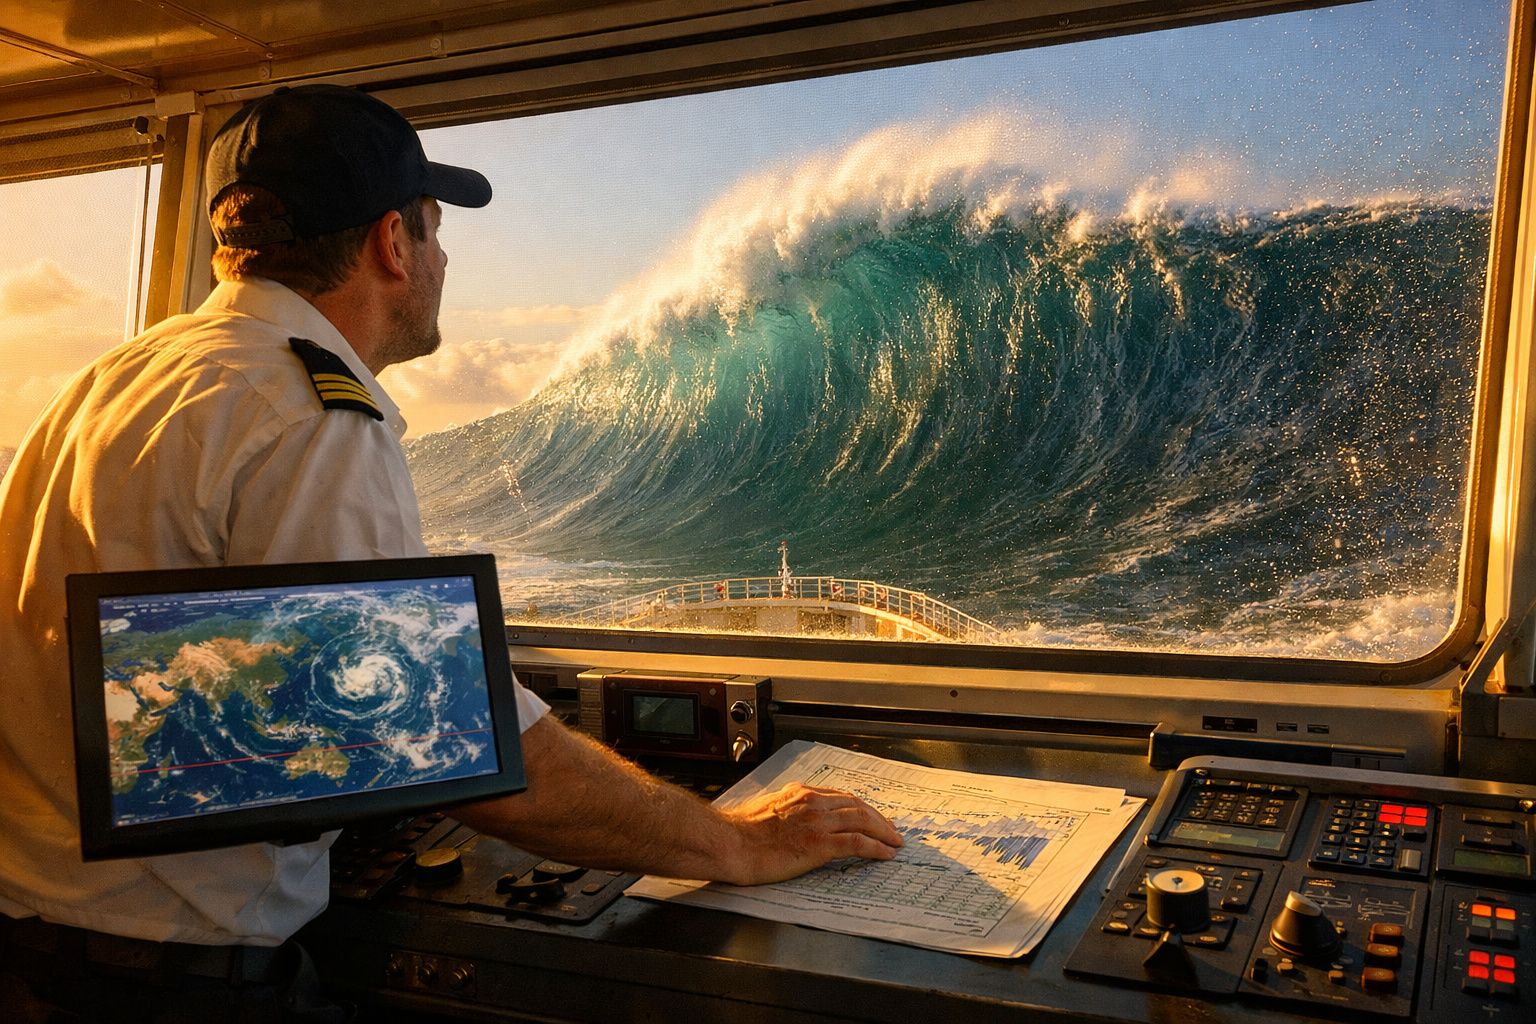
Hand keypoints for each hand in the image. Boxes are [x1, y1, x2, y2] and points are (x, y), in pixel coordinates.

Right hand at [720, 782, 903, 884]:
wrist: (731, 844)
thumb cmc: (741, 832)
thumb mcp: (767, 809)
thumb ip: (786, 808)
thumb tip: (794, 818)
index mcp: (800, 794)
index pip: (840, 796)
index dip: (860, 807)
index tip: (871, 815)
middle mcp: (812, 803)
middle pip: (857, 806)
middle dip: (878, 818)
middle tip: (891, 830)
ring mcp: (817, 822)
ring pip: (862, 821)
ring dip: (883, 832)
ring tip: (895, 842)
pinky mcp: (819, 844)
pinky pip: (857, 843)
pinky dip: (876, 847)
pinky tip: (885, 854)